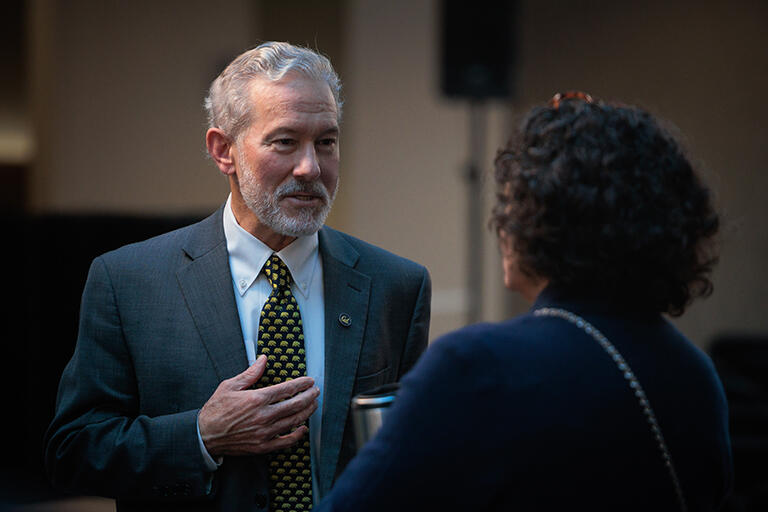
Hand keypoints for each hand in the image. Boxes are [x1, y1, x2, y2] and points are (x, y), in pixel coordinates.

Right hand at [198, 355, 318, 456]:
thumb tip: (263, 359)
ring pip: (294, 421)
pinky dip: (298, 435)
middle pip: (296, 404)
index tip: (310, 381)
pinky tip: (303, 428)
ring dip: (307, 412)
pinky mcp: (263, 446)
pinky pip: (286, 441)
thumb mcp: (230, 386)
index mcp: (257, 399)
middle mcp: (264, 416)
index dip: (302, 384)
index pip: (287, 389)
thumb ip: (250, 373)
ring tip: (313, 405)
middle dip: (310, 396)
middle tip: (316, 391)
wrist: (204, 435)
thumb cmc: (215, 410)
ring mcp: (265, 432)